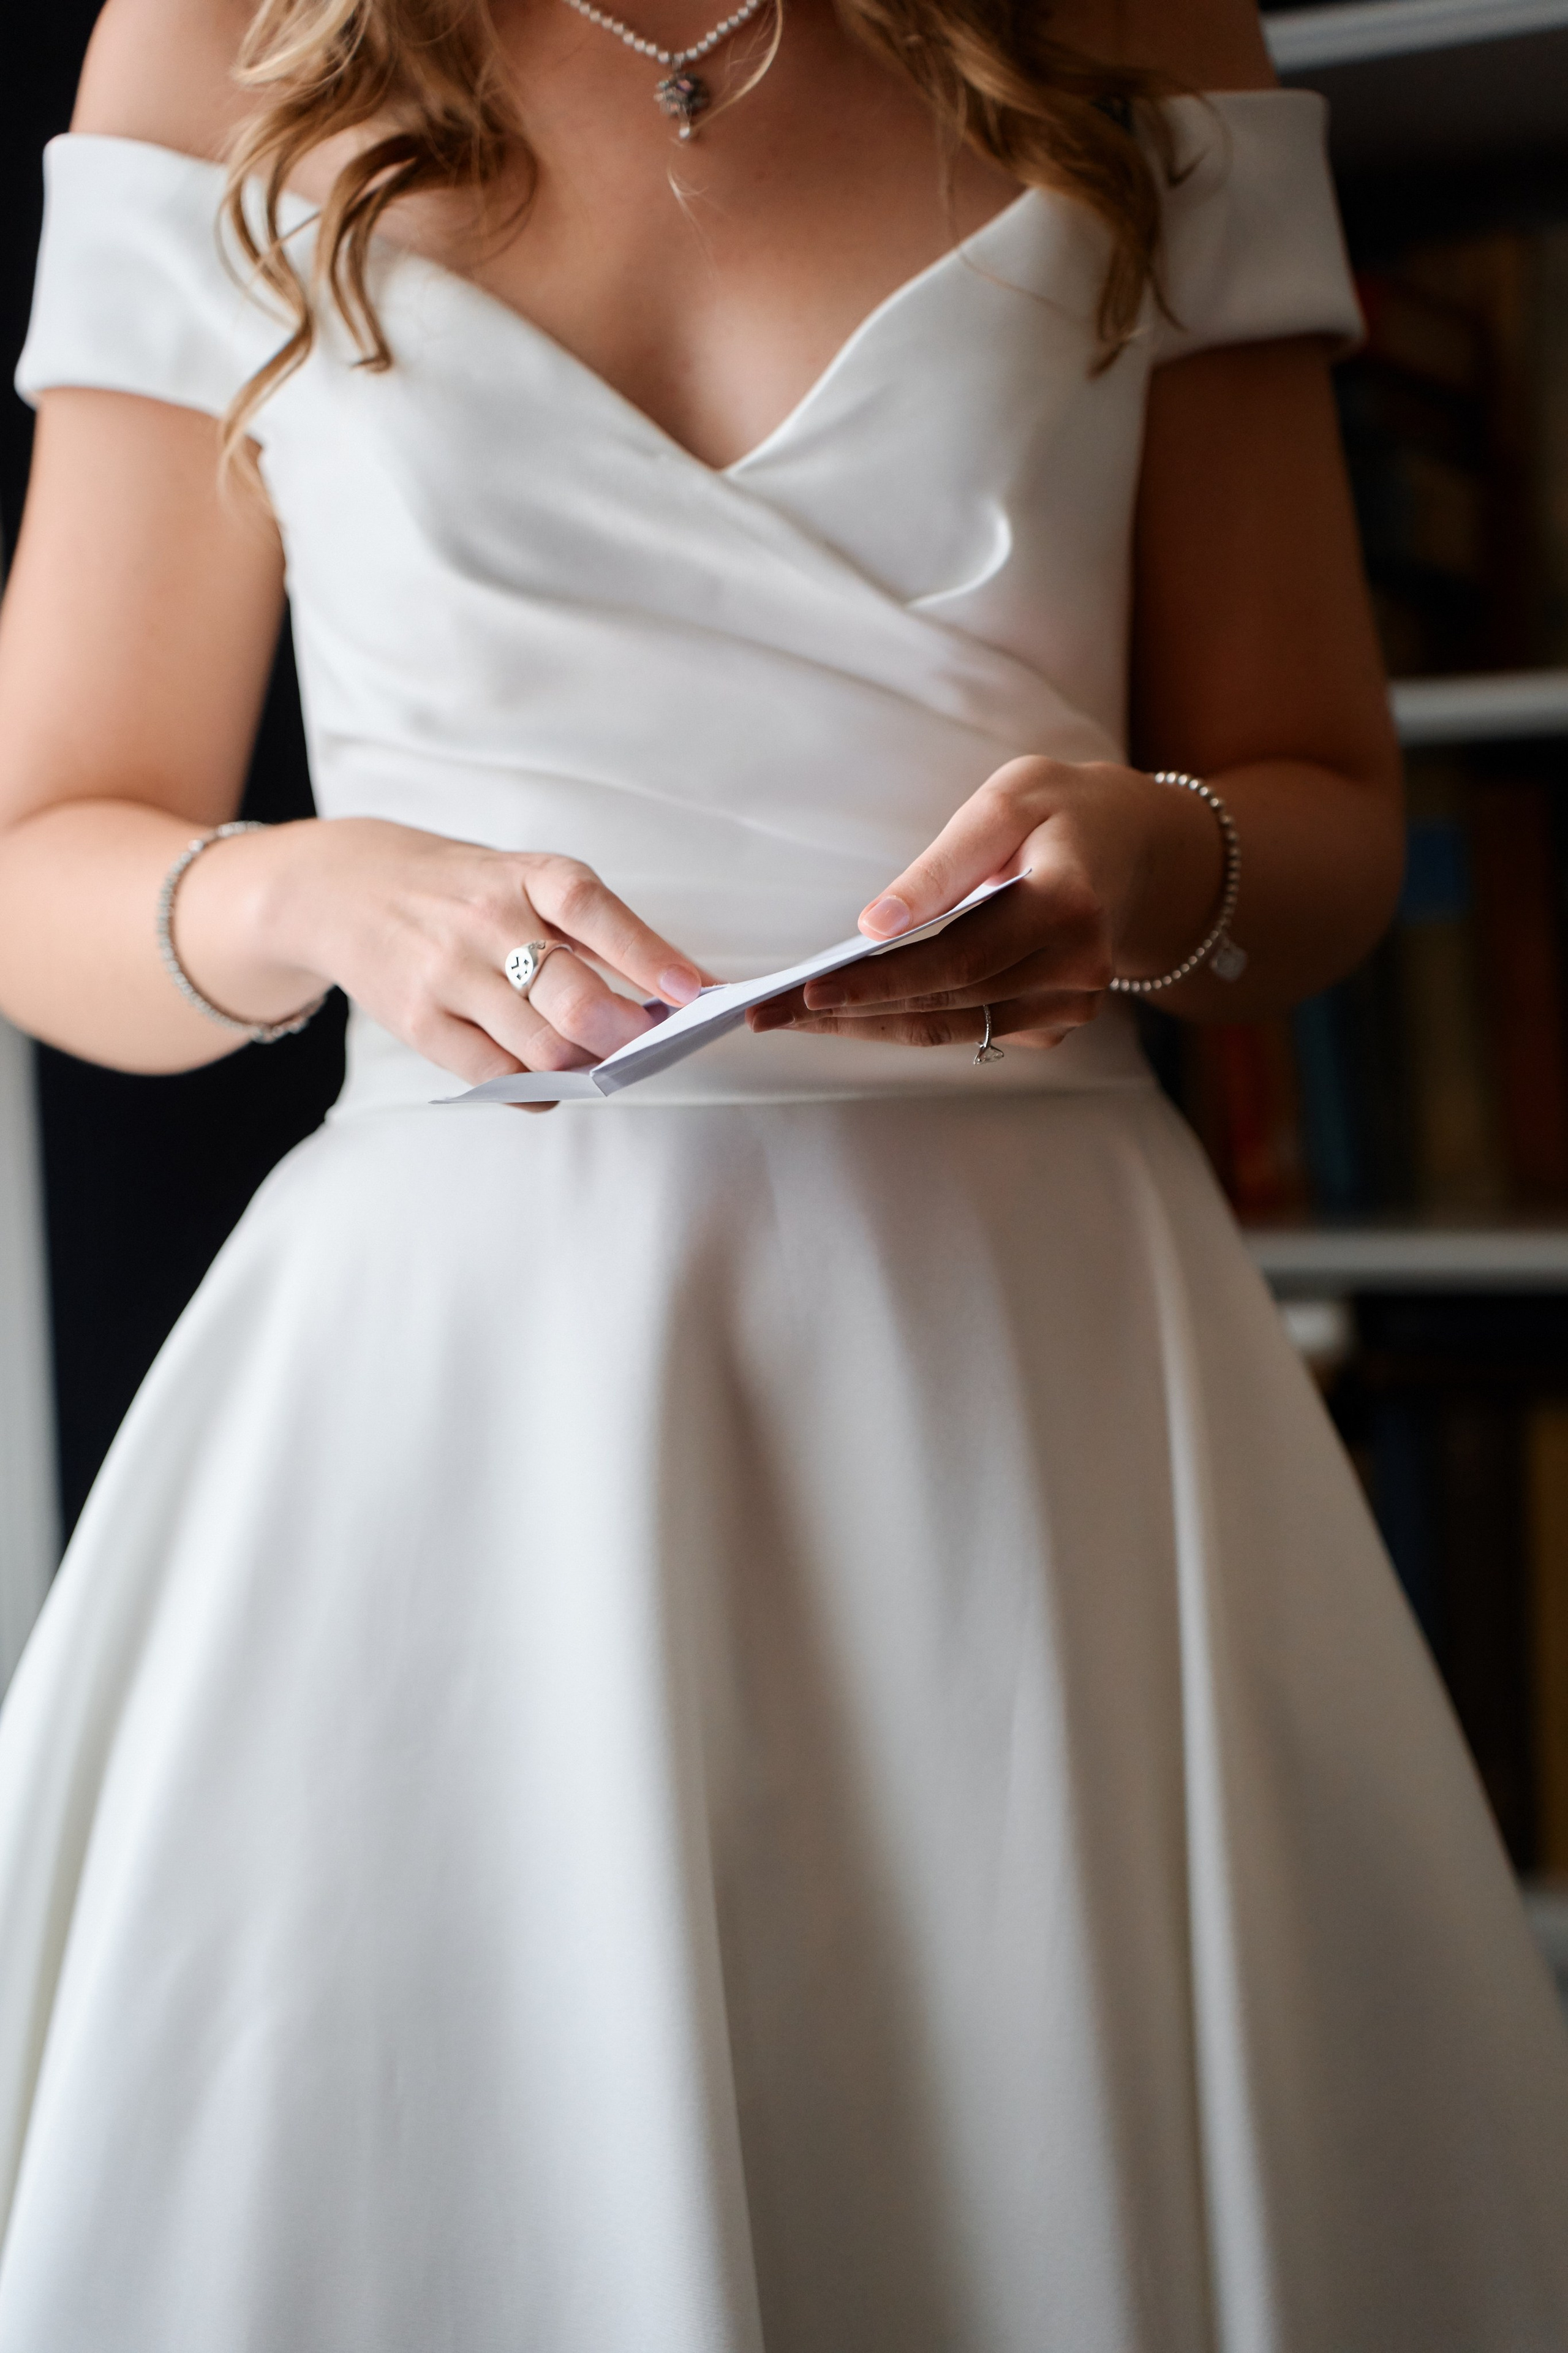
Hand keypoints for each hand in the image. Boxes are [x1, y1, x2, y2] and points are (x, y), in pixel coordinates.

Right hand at [189, 817, 706, 1095]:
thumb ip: (584, 929)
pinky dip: (538, 1089)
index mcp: (523, 877)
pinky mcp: (420, 1022)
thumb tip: (664, 996)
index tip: (694, 991)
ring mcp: (448, 975)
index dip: (650, 955)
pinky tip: (553, 1081)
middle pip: (572, 998)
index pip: (593, 911)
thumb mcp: (518, 879)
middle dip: (623, 1034)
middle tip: (645, 1045)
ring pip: (541, 1048)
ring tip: (600, 1062)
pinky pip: (495, 1075)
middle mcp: (485, 921)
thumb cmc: (457, 891)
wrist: (343, 888)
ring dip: (586, 1067)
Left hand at [747, 755, 1221, 1051]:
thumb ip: (941, 866)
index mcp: (1068, 906)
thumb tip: (873, 924)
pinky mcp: (1057, 1021)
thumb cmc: (1057, 812)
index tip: (809, 991)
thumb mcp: (1004, 803)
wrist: (1131, 846)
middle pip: (945, 1004)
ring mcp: (1072, 1004)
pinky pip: (968, 1029)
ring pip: (951, 1029)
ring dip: (867, 1027)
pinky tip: (849, 1015)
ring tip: (788, 1020)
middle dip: (850, 1012)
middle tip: (767, 1015)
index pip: (957, 959)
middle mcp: (1078, 969)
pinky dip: (905, 1023)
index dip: (879, 980)